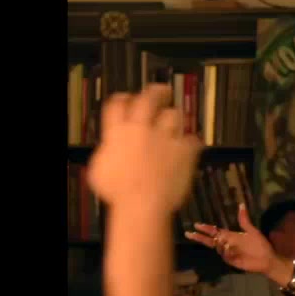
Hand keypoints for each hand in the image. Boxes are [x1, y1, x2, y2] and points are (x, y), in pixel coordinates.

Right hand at [88, 84, 201, 211]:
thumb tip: (112, 148)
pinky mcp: (184, 152)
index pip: (118, 103)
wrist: (142, 204)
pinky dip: (193, 143)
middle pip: (149, 99)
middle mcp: (142, 129)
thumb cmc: (118, 193)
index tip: (129, 99)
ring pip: (174, 115)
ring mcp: (165, 139)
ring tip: (177, 121)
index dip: (124, 98)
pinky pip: (193, 141)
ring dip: (175, 117)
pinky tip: (193, 146)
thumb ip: (109, 151)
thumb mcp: (101, 169)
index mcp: (118, 132)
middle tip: (161, 91)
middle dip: (156, 92)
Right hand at [186, 203, 277, 276]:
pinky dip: (225, 251)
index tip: (196, 224)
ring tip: (225, 242)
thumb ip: (244, 220)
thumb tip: (241, 204)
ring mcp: (228, 253)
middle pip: (210, 241)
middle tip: (189, 234)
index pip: (215, 232)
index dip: (206, 228)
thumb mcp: (252, 231)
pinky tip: (229, 248)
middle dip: (200, 237)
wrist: (267, 258)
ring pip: (217, 247)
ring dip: (219, 243)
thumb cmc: (260, 245)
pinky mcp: (232, 261)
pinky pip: (225, 255)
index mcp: (231, 236)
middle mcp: (227, 244)